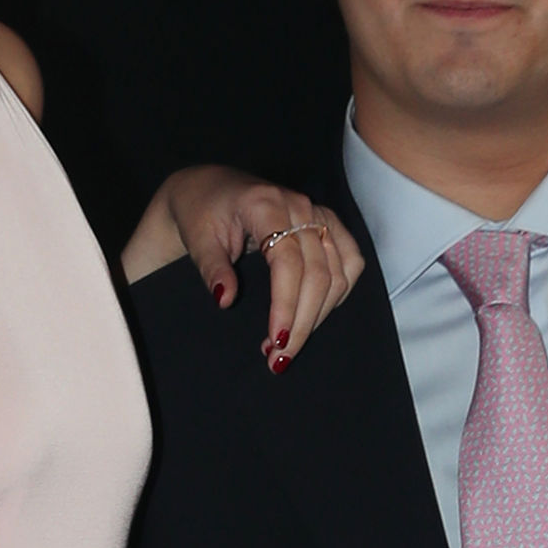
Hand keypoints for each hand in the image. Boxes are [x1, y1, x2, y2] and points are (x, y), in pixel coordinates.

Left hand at [120, 166, 365, 369]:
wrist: (209, 189)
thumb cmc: (201, 213)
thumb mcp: (198, 239)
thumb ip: (212, 268)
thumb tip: (225, 300)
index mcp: (264, 203)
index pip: (287, 260)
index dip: (286, 303)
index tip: (275, 340)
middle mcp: (299, 205)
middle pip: (318, 272)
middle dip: (302, 321)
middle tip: (279, 358)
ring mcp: (318, 212)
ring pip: (339, 271)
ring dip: (320, 315)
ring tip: (290, 345)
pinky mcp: (328, 223)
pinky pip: (350, 261)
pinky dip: (339, 293)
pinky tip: (315, 316)